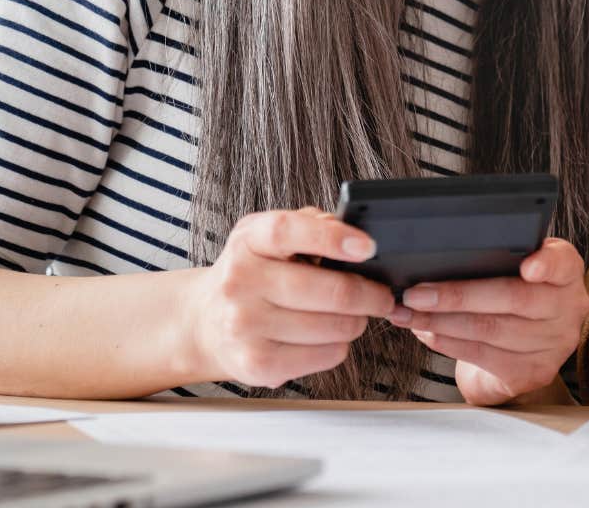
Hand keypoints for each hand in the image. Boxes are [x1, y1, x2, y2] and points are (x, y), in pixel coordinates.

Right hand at [182, 207, 395, 388]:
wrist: (207, 322)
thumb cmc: (252, 275)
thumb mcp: (268, 237)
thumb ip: (309, 225)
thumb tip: (351, 232)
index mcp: (248, 241)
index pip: (288, 231)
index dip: (332, 237)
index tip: (367, 247)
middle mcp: (240, 282)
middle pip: (330, 292)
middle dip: (371, 295)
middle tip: (382, 296)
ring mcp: (245, 326)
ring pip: (334, 327)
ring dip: (356, 322)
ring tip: (351, 317)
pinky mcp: (256, 363)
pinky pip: (325, 355)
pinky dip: (338, 347)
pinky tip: (327, 338)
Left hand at [389, 238, 588, 405]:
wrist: (521, 356)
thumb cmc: (510, 303)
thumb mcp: (512, 273)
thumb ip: (494, 262)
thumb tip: (437, 259)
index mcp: (565, 272)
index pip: (562, 262)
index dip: (546, 264)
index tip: (527, 267)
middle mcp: (567, 307)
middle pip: (512, 298)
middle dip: (457, 296)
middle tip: (416, 294)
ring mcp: (554, 344)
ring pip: (491, 329)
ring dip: (442, 322)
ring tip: (409, 314)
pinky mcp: (533, 372)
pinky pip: (484, 355)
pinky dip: (448, 343)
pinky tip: (427, 333)